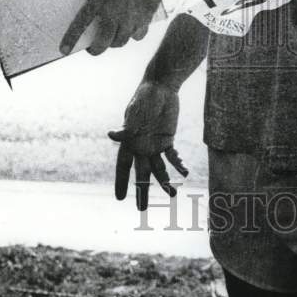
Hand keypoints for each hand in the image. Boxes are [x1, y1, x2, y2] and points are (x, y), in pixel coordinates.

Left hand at [59, 0, 166, 55]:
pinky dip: (132, 36)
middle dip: (95, 49)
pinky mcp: (146, 18)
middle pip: (102, 44)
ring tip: (109, 37)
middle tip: (91, 47)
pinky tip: (129, 31)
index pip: (80, 24)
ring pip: (120, 42)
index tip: (63, 50)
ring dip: (113, 43)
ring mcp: (132, 18)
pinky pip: (138, 36)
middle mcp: (115, 13)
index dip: (70, 39)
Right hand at [108, 80, 188, 209]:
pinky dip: (178, 164)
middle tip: (142, 209)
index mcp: (129, 142)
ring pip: (159, 169)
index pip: (123, 167)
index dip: (120, 182)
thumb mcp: (134, 112)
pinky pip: (173, 156)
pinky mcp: (167, 140)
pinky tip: (185, 172)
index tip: (119, 198)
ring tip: (173, 194)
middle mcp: (141, 147)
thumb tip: (111, 135)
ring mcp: (154, 145)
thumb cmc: (143, 98)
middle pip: (141, 173)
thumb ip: (126, 127)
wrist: (161, 87)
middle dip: (142, 191)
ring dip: (166, 181)